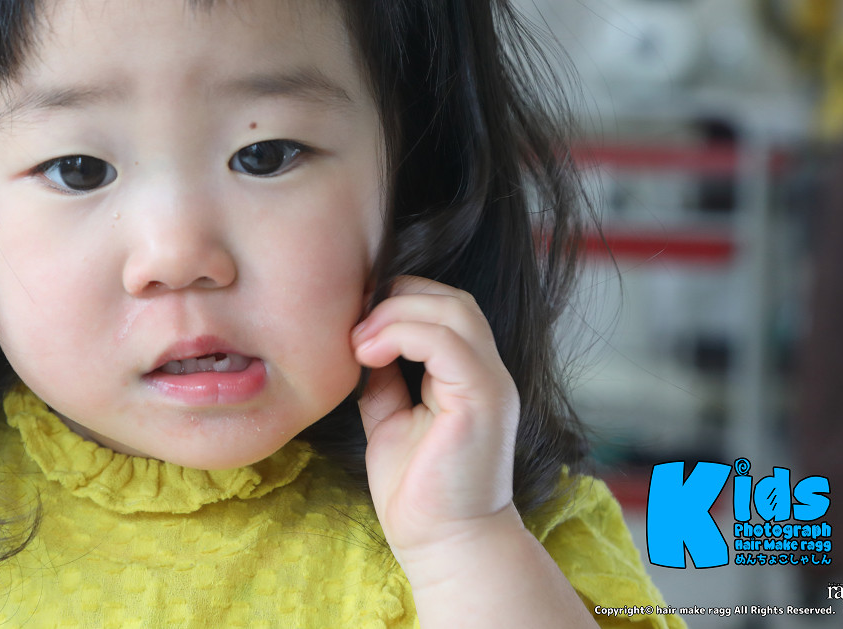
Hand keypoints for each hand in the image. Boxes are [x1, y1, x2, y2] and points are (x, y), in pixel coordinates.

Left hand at [352, 276, 520, 573]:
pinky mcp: (481, 400)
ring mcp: (490, 384)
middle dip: (396, 297)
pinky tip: (369, 354)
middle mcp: (488, 372)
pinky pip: (447, 342)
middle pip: (451, 298)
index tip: (353, 322)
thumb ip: (384, 379)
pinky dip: (402, 334)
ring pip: (453, 310)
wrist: (441, 545)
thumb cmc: (416, 491)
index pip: (443, 306)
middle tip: (352, 327)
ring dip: (395, 314)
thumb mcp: (388, 419)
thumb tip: (362, 344)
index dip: (398, 300)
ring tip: (359, 343)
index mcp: (468, 374)